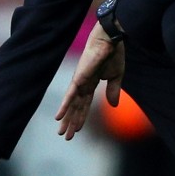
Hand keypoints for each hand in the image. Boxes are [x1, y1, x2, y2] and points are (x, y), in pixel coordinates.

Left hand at [55, 21, 124, 140]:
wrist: (111, 39)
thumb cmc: (113, 54)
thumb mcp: (116, 76)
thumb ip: (113, 91)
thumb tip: (113, 106)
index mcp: (91, 83)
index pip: (85, 104)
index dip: (81, 117)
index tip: (77, 130)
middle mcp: (82, 84)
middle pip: (75, 107)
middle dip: (71, 121)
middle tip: (65, 136)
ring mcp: (79, 81)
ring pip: (71, 104)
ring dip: (66, 119)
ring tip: (61, 132)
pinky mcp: (78, 78)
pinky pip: (70, 95)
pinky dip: (64, 106)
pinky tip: (58, 117)